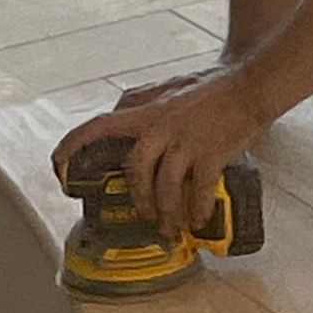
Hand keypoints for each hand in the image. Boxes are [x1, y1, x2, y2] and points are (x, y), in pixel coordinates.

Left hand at [53, 66, 268, 240]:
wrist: (253, 84)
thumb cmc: (214, 86)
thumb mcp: (169, 86)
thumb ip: (143, 100)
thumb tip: (117, 113)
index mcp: (149, 110)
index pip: (99, 126)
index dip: (73, 146)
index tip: (58, 167)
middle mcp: (162, 126)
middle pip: (135, 170)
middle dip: (138, 198)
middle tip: (146, 215)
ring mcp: (187, 140)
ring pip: (165, 186)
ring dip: (166, 212)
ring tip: (173, 228)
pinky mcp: (212, 152)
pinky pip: (197, 190)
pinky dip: (197, 209)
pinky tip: (199, 219)